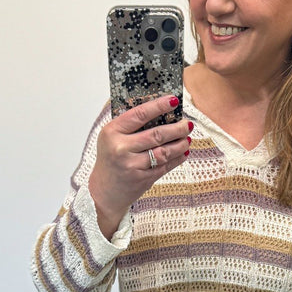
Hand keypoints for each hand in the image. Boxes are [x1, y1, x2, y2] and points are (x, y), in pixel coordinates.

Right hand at [88, 96, 191, 238]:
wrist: (104, 191)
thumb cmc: (110, 159)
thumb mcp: (110, 137)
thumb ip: (128, 123)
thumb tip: (156, 106)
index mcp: (112, 132)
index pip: (139, 115)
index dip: (159, 106)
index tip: (174, 101)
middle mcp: (122, 148)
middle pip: (157, 135)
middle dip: (177, 128)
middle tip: (187, 124)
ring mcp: (133, 165)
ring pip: (164, 151)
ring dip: (180, 144)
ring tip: (187, 137)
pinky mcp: (143, 179)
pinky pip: (165, 166)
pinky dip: (177, 158)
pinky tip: (183, 152)